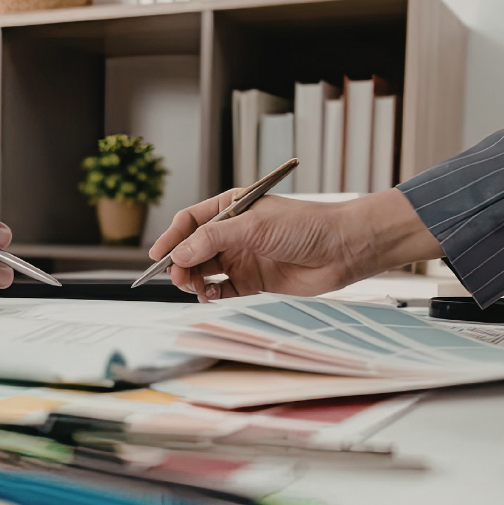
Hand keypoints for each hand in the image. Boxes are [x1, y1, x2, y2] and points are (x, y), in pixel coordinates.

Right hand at [149, 188, 443, 300]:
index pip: (191, 221)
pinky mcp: (255, 281)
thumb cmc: (308, 224)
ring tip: (192, 288)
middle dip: (181, 263)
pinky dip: (211, 294)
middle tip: (177, 277)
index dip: (172, 238)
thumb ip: (214, 240)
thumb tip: (181, 253)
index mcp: (232, 208)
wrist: (345, 248)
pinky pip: (223, 289)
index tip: (158, 256)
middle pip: (194, 249)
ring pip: (206, 271)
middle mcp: (235, 233)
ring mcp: (244, 257)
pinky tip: (208, 296)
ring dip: (194, 280)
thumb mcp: (254, 225)